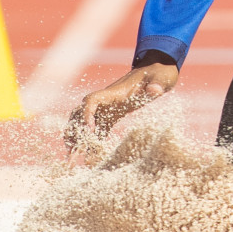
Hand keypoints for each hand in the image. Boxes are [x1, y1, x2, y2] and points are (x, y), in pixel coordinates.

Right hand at [64, 58, 178, 155]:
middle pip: (81, 114)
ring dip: (77, 139)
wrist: (159, 71)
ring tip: (72, 159)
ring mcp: (108, 108)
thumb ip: (157, 84)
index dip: (86, 114)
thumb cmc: (158, 73)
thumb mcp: (160, 78)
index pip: (92, 101)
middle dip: (73, 131)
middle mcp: (106, 100)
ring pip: (85, 123)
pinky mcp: (113, 115)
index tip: (89, 130)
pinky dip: (92, 142)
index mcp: (114, 92)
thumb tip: (155, 91)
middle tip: (72, 151)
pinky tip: (89, 159)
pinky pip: (98, 130)